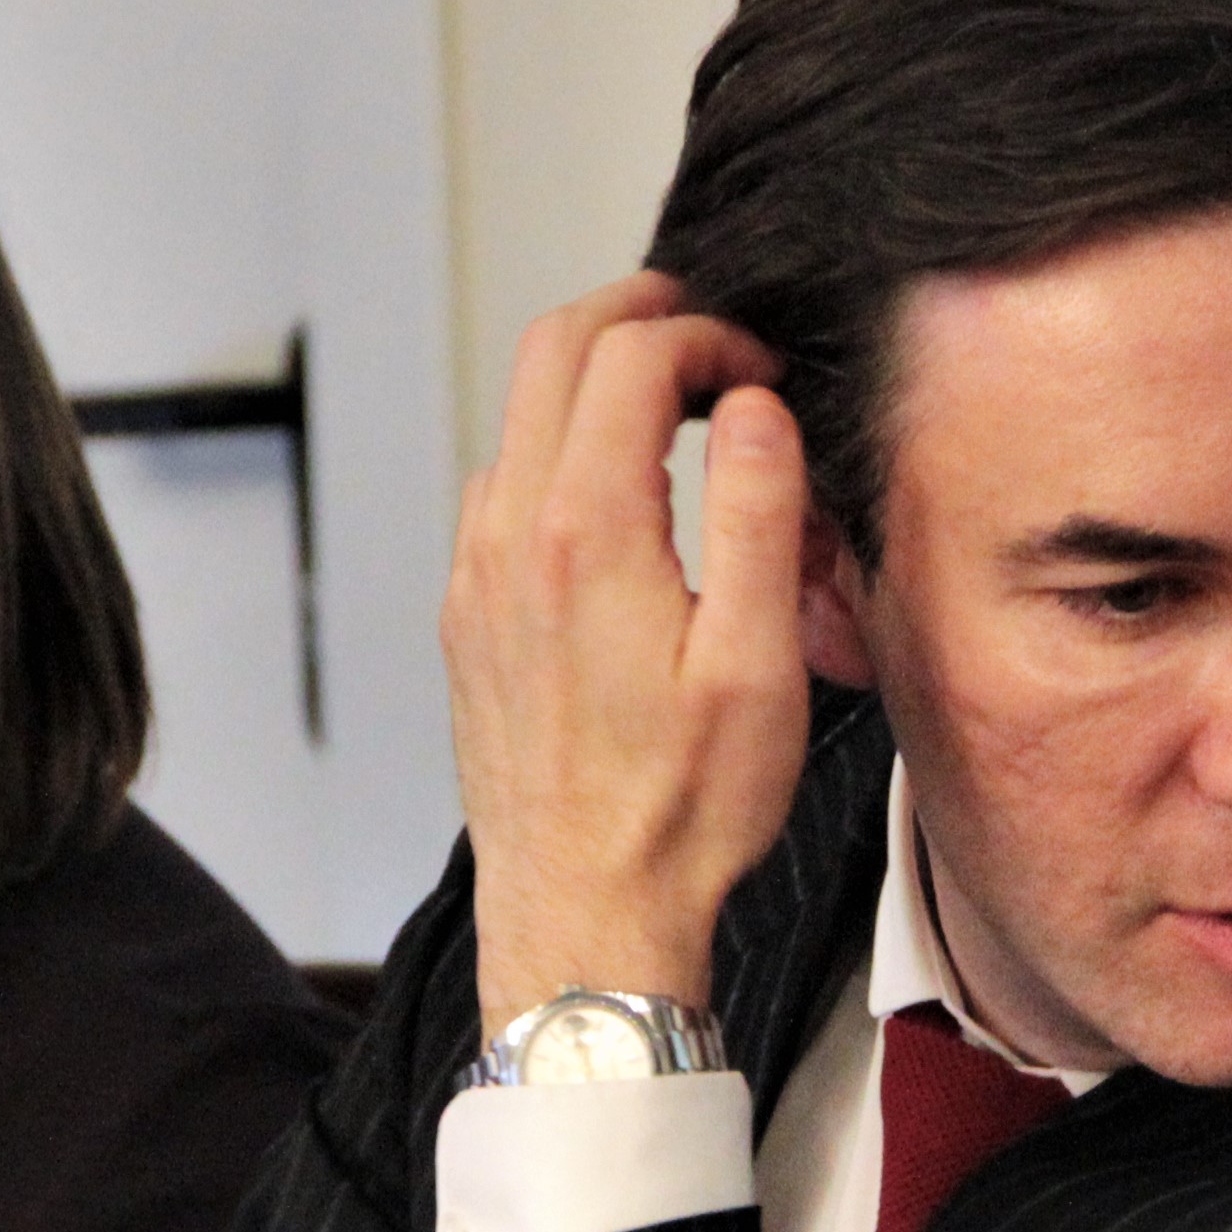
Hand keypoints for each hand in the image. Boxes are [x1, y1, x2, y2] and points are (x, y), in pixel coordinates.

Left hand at [443, 271, 811, 1023]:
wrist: (587, 915)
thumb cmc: (679, 813)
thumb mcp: (758, 661)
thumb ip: (759, 512)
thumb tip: (754, 407)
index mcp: (586, 533)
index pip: (630, 357)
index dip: (707, 334)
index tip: (762, 370)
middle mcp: (510, 539)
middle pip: (551, 352)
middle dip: (635, 317)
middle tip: (707, 332)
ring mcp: (476, 576)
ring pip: (518, 418)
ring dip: (592, 384)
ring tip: (676, 412)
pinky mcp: (468, 618)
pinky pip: (500, 490)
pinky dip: (558, 454)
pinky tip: (618, 501)